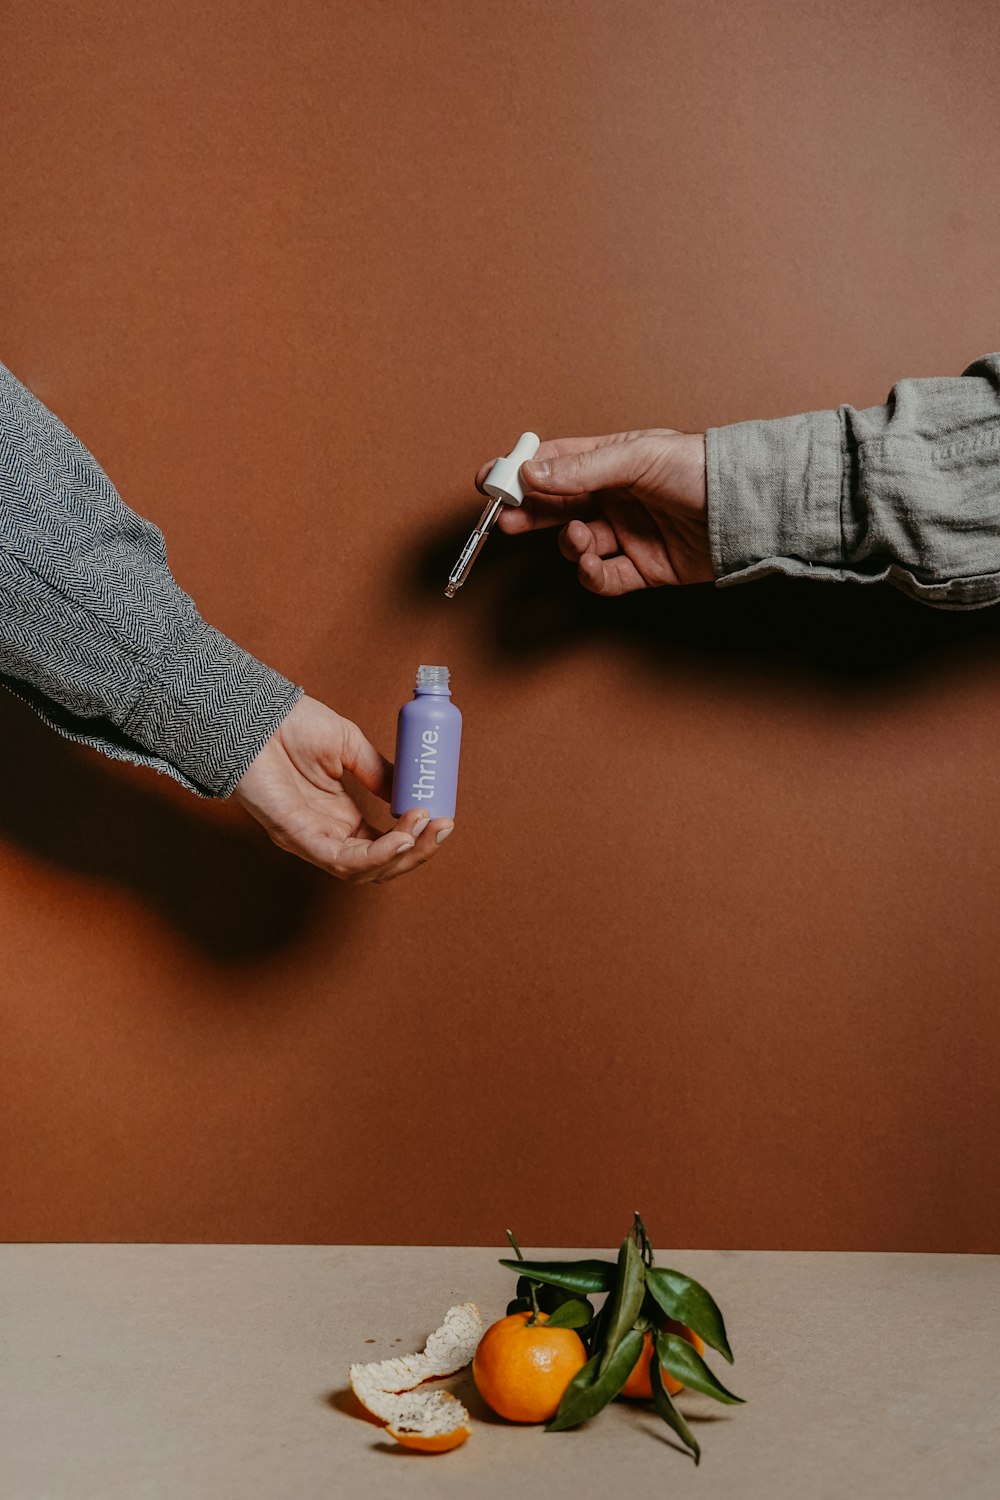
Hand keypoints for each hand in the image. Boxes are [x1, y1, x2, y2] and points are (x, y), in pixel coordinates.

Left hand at [232, 695, 452, 882]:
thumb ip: (378, 772)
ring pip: (363, 870)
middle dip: (417, 851)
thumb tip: (410, 793)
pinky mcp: (294, 836)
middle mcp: (326, 834)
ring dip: (402, 854)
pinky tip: (402, 837)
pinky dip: (376, 854)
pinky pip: (341, 860)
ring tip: (424, 828)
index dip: (415, 837)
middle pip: (379, 864)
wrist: (254, 711)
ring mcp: (309, 839)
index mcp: (339, 817)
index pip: (384, 843)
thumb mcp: (348, 745)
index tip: (442, 817)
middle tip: (443, 827)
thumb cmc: (290, 725)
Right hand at [476, 429, 710, 594]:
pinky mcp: (643, 569)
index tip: (490, 478)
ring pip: (577, 544)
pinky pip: (603, 578)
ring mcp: (628, 535)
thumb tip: (532, 473)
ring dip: (571, 544)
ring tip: (582, 538)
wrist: (747, 508)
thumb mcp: (638, 457)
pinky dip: (592, 575)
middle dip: (530, 514)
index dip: (521, 471)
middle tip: (505, 520)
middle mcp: (616, 498)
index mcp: (612, 462)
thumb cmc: (701, 468)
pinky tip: (593, 564)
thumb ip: (583, 469)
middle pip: (557, 508)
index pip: (555, 464)